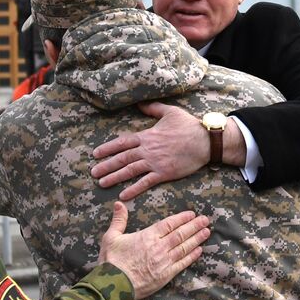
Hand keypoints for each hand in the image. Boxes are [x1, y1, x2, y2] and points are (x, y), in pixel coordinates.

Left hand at [91, 103, 209, 200]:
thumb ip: (153, 108)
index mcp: (147, 136)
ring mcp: (155, 162)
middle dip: (106, 165)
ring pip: (130, 171)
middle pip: (122, 158)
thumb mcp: (170, 112)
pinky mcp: (164, 173)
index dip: (108, 148)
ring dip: (115, 177)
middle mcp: (148, 150)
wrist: (205, 141)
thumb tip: (140, 104)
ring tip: (102, 183)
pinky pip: (145, 182)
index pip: (123, 142)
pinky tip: (123, 195)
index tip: (96, 154)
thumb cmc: (188, 125)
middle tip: (93, 172)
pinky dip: (133, 189)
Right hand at [99, 202, 210, 299]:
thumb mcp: (111, 237)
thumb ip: (119, 220)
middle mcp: (159, 247)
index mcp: (148, 236)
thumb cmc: (112, 261)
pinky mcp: (166, 275)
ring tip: (206, 232)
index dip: (182, 218)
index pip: (169, 224)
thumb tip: (119, 203)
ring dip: (196, 239)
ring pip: (184, 247)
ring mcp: (164, 261)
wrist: (114, 285)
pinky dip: (191, 256)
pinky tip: (199, 251)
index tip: (192, 214)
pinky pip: (182, 264)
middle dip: (194, 226)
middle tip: (206, 220)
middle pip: (181, 234)